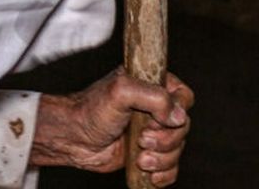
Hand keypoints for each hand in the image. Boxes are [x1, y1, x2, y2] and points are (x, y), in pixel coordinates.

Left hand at [30, 68, 193, 186]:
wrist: (74, 139)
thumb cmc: (92, 110)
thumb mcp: (121, 92)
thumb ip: (154, 97)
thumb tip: (178, 116)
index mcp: (152, 85)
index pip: (184, 97)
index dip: (176, 112)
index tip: (156, 120)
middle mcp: (155, 108)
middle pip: (183, 127)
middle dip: (166, 140)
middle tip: (142, 140)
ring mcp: (153, 131)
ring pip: (178, 149)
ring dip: (163, 158)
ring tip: (140, 159)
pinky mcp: (149, 153)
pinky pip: (171, 167)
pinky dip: (164, 173)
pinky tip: (150, 174)